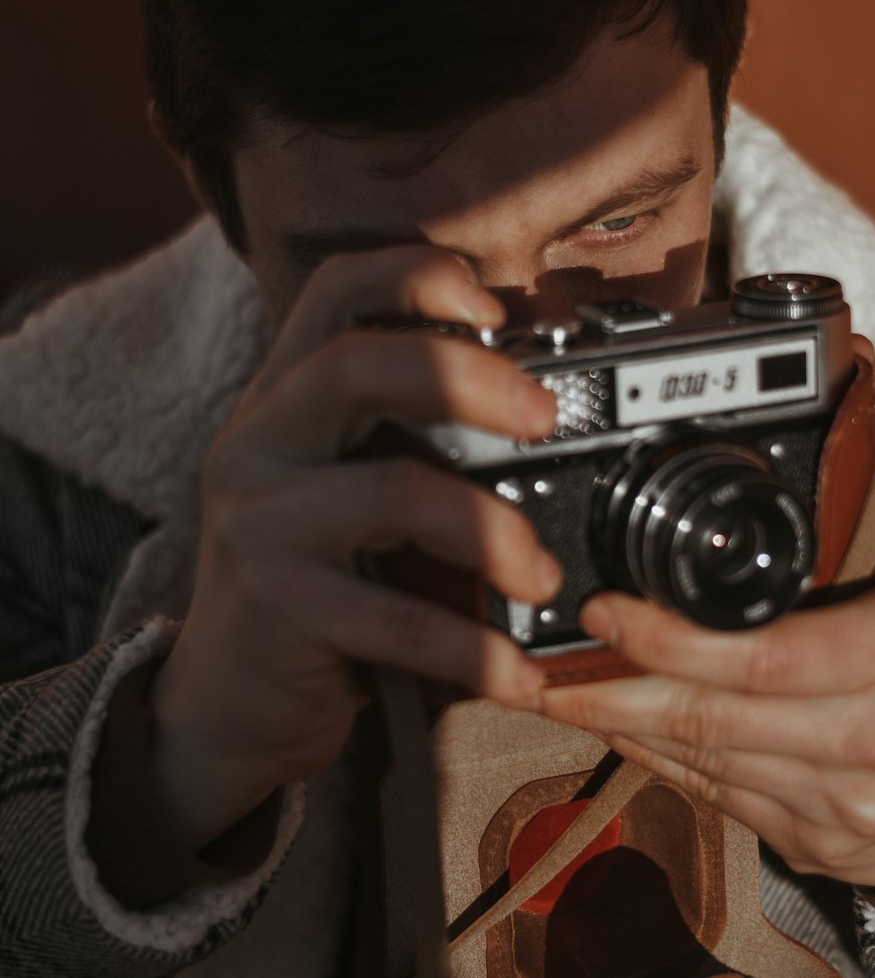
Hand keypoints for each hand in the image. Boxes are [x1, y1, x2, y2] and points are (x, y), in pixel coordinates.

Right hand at [148, 247, 558, 850]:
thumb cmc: (312, 583)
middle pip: (356, 365)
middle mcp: (260, 443)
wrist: (227, 703)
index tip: (493, 306)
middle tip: (545, 418)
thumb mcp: (343, 488)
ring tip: (542, 577)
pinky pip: (396, 617)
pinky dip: (472, 649)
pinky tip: (517, 673)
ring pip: (394, 491)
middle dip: (468, 378)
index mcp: (285, 398)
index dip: (415, 275)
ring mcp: (259, 522)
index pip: (335, 292)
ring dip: (494, 533)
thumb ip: (407, 440)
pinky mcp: (277, 605)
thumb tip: (541, 412)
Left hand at [538, 447, 874, 886]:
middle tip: (546, 664)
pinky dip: (659, 765)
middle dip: (616, 691)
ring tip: (559, 696)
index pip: (760, 655)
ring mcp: (846, 804)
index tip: (605, 610)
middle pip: (715, 717)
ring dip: (621, 729)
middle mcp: (874, 738)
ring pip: (705, 765)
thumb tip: (856, 385)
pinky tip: (619, 733)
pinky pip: (720, 800)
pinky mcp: (820, 842)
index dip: (668, 640)